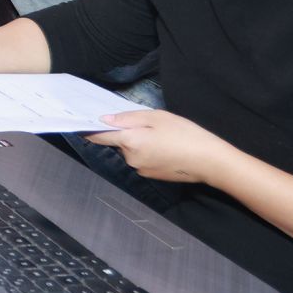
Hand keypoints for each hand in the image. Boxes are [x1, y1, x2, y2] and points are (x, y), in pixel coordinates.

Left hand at [86, 110, 235, 184]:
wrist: (210, 162)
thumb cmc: (185, 135)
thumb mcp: (158, 117)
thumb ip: (129, 118)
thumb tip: (106, 120)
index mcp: (129, 142)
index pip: (100, 136)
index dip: (90, 129)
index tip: (81, 124)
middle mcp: (130, 158)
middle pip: (119, 143)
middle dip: (128, 133)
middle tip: (150, 125)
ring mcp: (140, 169)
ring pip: (131, 151)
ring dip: (139, 143)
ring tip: (164, 136)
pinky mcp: (151, 175)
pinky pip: (142, 159)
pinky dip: (149, 152)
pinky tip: (167, 147)